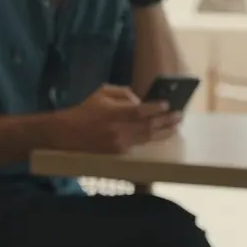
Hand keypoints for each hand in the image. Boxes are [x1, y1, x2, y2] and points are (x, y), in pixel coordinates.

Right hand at [51, 84, 176, 153]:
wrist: (67, 133)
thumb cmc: (85, 110)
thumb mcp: (101, 93)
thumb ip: (123, 93)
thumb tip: (141, 101)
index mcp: (112, 113)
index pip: (140, 111)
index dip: (155, 109)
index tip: (167, 105)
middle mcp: (118, 130)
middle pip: (148, 126)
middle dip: (166, 121)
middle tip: (179, 116)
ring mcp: (119, 143)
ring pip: (147, 137)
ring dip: (164, 131)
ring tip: (175, 126)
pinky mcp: (119, 152)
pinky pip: (139, 144)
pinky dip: (151, 138)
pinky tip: (160, 133)